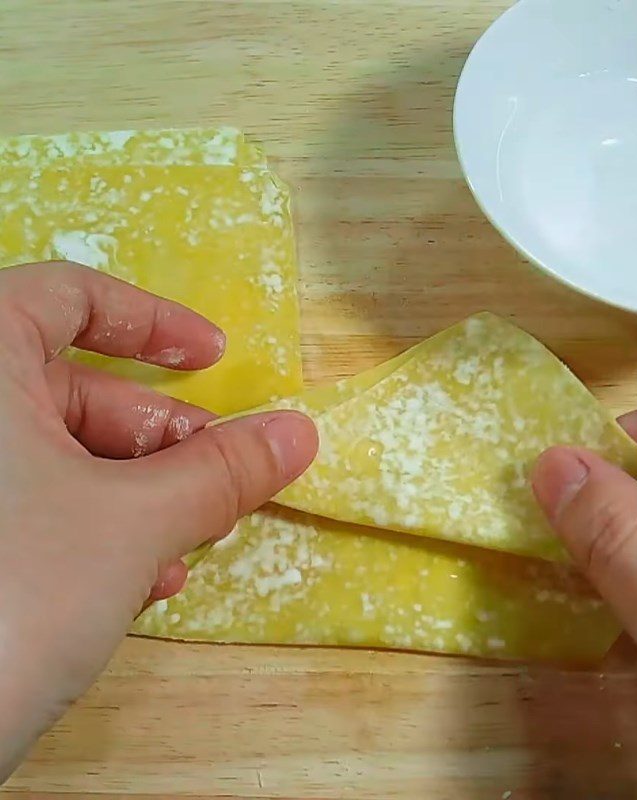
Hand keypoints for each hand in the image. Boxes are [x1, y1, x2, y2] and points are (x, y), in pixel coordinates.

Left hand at [0, 262, 316, 779]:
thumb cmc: (13, 590)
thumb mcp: (132, 522)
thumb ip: (221, 471)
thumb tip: (300, 432)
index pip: (68, 296)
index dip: (152, 321)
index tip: (215, 358)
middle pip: (76, 389)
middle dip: (159, 436)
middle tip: (217, 477)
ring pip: (59, 457)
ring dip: (137, 493)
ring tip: (184, 544)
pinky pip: (30, 504)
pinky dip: (91, 528)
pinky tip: (137, 580)